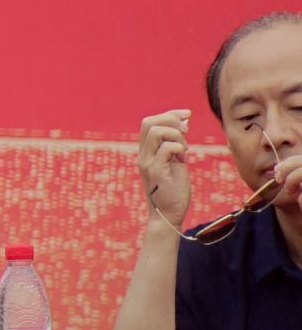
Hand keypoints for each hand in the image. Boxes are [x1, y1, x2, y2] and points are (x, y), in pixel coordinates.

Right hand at [138, 108, 196, 228]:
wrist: (169, 214)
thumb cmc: (175, 190)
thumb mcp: (175, 163)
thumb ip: (175, 146)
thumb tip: (183, 126)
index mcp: (146, 152)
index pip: (149, 122)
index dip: (169, 114)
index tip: (187, 115)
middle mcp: (143, 155)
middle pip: (149, 122)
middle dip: (171, 119)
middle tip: (187, 130)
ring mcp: (147, 163)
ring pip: (157, 132)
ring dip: (177, 135)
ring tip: (186, 149)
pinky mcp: (156, 171)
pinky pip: (167, 149)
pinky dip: (179, 148)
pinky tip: (184, 159)